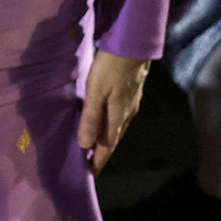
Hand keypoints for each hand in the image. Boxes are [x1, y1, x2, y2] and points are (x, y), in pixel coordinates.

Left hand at [78, 51, 149, 176]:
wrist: (134, 44)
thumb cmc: (111, 66)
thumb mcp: (96, 91)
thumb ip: (91, 118)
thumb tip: (85, 145)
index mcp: (118, 117)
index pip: (107, 147)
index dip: (98, 162)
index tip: (90, 176)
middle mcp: (127, 114)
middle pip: (113, 140)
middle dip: (102, 154)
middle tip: (91, 166)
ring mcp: (132, 103)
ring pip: (118, 128)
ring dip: (107, 140)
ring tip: (96, 147)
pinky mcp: (132, 92)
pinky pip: (120, 116)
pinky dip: (112, 125)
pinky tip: (107, 120)